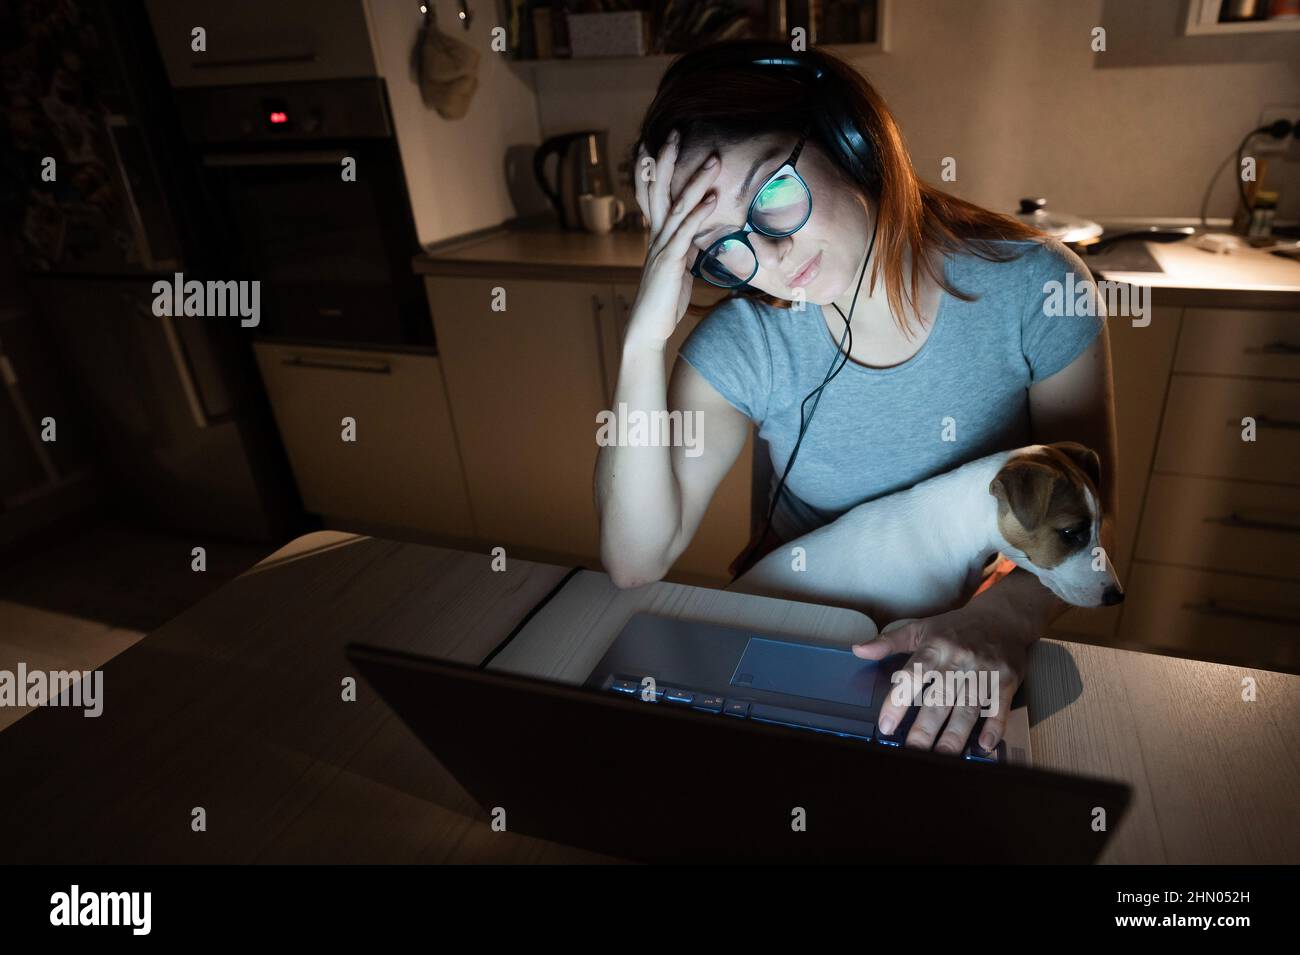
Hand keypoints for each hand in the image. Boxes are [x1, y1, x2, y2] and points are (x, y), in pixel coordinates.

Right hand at [625, 130, 721, 349]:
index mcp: (656, 237)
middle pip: (659, 190)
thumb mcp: (677, 271)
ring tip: (713, 159)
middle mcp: (656, 237)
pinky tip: (710, 198)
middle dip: (667, 160)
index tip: (657, 143)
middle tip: (675, 132)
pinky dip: (699, 213)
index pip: (653, 195)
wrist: (648, 329)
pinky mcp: (671, 261)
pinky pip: (686, 232)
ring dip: (696, 180)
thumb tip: (694, 241)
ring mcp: (662, 247)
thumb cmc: (664, 302)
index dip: (654, 169)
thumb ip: (683, 251)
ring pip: (678, 206)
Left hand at [851, 603, 1031, 753]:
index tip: (886, 726)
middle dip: (925, 729)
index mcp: (935, 647)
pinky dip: (993, 727)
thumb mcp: (920, 628)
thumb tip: (858, 650)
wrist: (1003, 617)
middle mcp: (959, 661)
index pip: (913, 676)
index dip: (898, 701)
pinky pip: (998, 707)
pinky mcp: (1007, 681)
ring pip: (967, 708)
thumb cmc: (956, 627)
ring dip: (955, 735)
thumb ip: (888, 642)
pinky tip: (983, 746)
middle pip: (940, 699)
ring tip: (942, 757)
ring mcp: (984, 672)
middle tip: (912, 753)